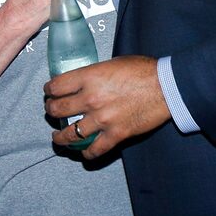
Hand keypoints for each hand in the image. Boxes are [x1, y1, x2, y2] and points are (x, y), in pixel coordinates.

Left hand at [44, 55, 171, 158]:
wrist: (166, 86)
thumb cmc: (143, 70)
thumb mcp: (113, 63)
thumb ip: (95, 73)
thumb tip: (85, 80)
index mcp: (89, 77)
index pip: (56, 86)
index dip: (49, 89)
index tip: (49, 91)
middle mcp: (91, 99)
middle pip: (57, 110)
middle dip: (51, 110)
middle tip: (52, 111)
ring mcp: (102, 119)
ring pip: (70, 134)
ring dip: (60, 137)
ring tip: (58, 138)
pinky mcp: (115, 134)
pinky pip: (93, 149)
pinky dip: (86, 153)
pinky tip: (83, 151)